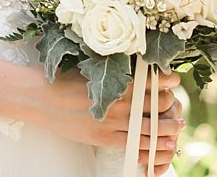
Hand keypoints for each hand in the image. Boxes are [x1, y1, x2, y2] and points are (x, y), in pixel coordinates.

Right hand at [32, 70, 181, 167]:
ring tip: (177, 128)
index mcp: (115, 81)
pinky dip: (149, 149)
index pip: (152, 81)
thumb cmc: (61, 78)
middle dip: (170, 106)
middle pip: (155, 106)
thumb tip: (134, 68)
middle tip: (177, 106)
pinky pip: (133, 147)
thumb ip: (112, 69)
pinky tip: (158, 148)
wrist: (38, 97)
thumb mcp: (89, 66)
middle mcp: (117, 102)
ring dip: (167, 130)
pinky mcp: (103, 138)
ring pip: (149, 129)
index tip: (174, 80)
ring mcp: (111, 122)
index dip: (167, 81)